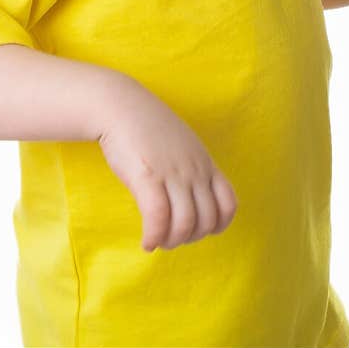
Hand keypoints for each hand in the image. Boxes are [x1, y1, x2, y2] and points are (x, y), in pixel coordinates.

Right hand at [97, 75, 237, 251]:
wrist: (119, 105)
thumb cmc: (146, 125)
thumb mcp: (181, 144)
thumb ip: (191, 166)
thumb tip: (191, 197)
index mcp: (204, 162)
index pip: (229, 203)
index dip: (217, 224)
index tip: (198, 229)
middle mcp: (193, 169)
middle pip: (207, 220)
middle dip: (191, 237)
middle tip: (171, 238)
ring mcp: (172, 173)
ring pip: (185, 224)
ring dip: (172, 241)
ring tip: (158, 241)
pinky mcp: (147, 176)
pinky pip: (158, 218)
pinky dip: (154, 237)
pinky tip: (147, 242)